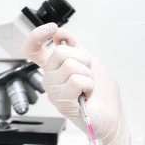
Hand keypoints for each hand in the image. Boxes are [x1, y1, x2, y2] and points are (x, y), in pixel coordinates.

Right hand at [22, 23, 129, 144]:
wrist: (111, 115)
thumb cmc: (100, 92)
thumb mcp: (88, 61)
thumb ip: (73, 47)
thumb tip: (60, 34)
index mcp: (53, 68)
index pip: (33, 49)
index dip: (37, 35)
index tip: (52, 29)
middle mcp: (50, 78)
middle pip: (60, 52)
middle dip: (82, 59)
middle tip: (87, 74)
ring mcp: (54, 91)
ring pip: (70, 66)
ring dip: (87, 75)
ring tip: (87, 87)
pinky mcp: (62, 103)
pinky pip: (76, 82)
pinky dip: (88, 86)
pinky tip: (87, 95)